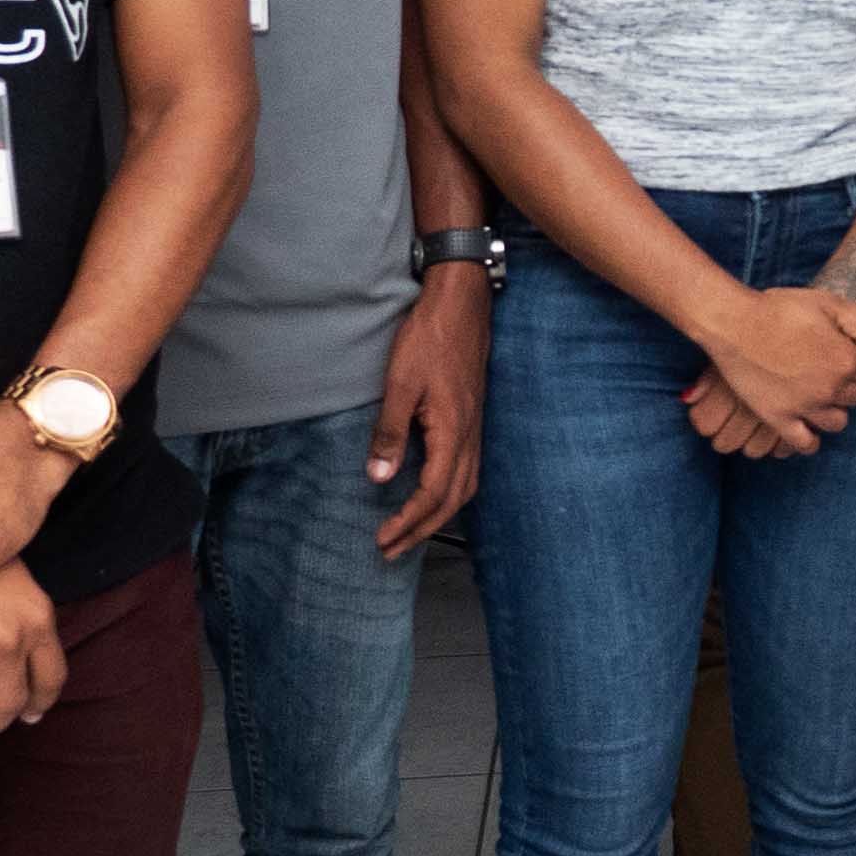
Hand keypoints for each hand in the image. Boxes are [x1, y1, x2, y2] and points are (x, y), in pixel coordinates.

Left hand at [369, 265, 490, 553]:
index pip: (433, 493)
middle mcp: (470, 436)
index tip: (383, 538)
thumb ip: (390, 433)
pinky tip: (434, 495)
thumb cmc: (430, 339)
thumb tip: (380, 477)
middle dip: (422, 530)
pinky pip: (467, 471)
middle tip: (391, 550)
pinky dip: (450, 494)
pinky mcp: (472, 419)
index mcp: (453, 431)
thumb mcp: (400, 384)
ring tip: (411, 531)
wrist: (462, 305)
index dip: (409, 521)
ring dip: (437, 516)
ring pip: (465, 488)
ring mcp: (475, 428)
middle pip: (452, 500)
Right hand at [688, 288, 855, 453]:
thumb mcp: (829, 302)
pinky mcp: (779, 418)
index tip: (849, 350)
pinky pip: (805, 444)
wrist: (735, 323)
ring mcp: (804, 407)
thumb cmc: (780, 309)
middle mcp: (830, 389)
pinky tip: (808, 425)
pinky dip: (811, 441)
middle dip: (853, 382)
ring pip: (839, 422)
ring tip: (823, 396)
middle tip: (833, 369)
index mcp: (846, 360)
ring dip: (836, 409)